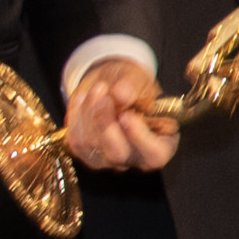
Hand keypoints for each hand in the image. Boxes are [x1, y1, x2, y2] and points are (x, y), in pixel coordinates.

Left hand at [65, 56, 179, 172]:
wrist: (109, 86)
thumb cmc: (132, 86)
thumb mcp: (138, 79)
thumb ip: (133, 87)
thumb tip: (121, 94)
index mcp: (162, 144)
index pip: (155, 154)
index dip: (140, 137)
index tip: (127, 115)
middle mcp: (135, 158)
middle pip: (118, 154)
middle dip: (107, 124)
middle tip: (106, 98)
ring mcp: (108, 160)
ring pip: (92, 145)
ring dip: (90, 113)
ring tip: (98, 88)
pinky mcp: (86, 154)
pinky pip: (76, 140)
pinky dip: (77, 116)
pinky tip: (83, 97)